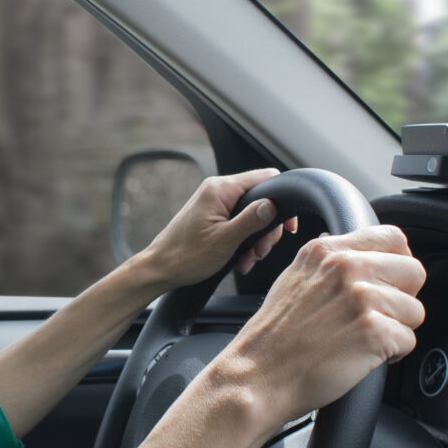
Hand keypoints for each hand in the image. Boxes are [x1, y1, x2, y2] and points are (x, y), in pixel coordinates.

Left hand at [137, 168, 300, 290]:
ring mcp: (215, 202)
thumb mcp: (225, 241)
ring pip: (251, 214)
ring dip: (255, 240)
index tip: (288, 226)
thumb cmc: (186, 256)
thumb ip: (251, 220)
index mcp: (220, 190)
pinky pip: (239, 223)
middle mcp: (218, 190)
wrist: (160, 269)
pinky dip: (244, 241)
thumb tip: (273, 205)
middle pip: (261, 200)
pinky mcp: (213, 215)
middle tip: (260, 252)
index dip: (281, 200)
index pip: (265, 178)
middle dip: (266, 229)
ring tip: (247, 260)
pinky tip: (240, 259)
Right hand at [209, 227, 425, 428]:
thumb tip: (367, 261)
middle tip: (376, 318)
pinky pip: (409, 341)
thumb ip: (332, 264)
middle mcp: (346, 268)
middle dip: (402, 299)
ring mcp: (362, 298)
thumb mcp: (295, 279)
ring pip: (415, 310)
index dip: (397, 265)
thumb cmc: (274, 338)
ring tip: (363, 340)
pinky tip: (362, 356)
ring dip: (396, 330)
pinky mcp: (374, 332)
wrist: (258, 376)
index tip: (387, 285)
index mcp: (327, 251)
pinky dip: (391, 355)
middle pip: (414, 272)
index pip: (393, 238)